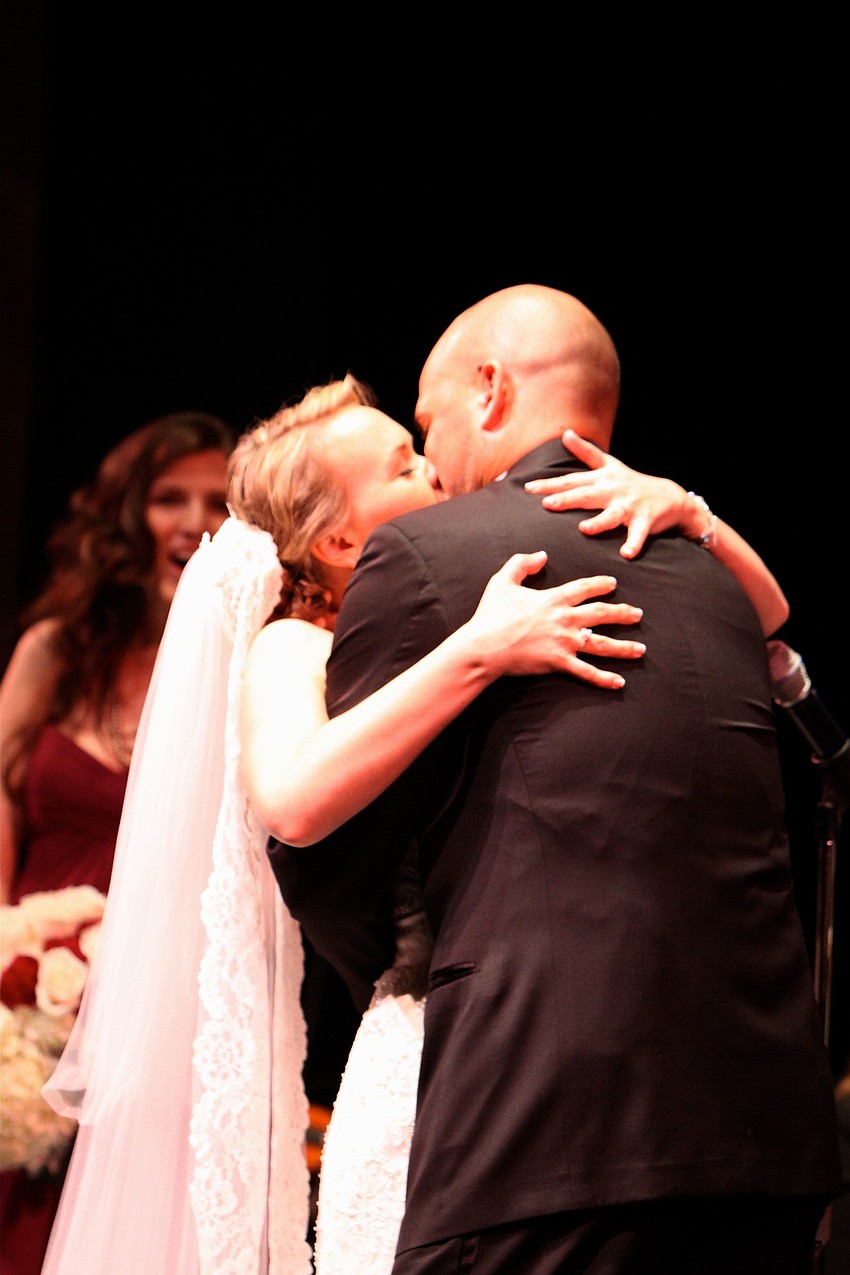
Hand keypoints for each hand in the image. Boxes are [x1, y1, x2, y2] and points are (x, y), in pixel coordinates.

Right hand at [466, 551, 644, 690]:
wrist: (484, 646)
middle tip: (637, 614)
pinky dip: (604, 678)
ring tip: (640, 649)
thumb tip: (542, 555)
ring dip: (624, 647)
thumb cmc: (491, 614)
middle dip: (623, 613)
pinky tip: (620, 682)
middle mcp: (565, 619)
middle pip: (602, 614)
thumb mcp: (502, 581)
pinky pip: (586, 671)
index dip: (601, 584)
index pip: (585, 588)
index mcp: (553, 598)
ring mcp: (564, 642)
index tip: (614, 584)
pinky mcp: (559, 662)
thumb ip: (522, 563)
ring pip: (602, 644)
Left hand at [524, 430, 691, 558]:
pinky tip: (626, 554)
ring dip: (600, 522)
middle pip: (587, 495)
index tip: (528, 488)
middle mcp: (613, 490)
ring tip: (585, 529)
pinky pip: (638, 534)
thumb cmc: (632, 482)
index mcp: (602, 479)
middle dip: (567, 499)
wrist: (670, 496)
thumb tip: (565, 433)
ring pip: (613, 515)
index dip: (550, 484)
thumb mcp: (609, 465)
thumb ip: (585, 452)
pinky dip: (634, 543)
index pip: (571, 481)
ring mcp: (630, 505)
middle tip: (547, 503)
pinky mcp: (646, 520)